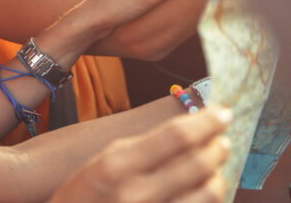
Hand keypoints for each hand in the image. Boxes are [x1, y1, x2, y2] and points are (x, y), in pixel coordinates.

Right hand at [51, 108, 231, 202]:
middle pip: (198, 163)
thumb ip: (144, 146)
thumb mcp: (103, 160)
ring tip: (214, 164)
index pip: (175, 137)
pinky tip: (204, 187)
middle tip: (221, 138)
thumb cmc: (85, 194)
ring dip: (218, 173)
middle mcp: (136, 193)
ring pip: (208, 191)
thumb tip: (189, 130)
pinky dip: (209, 195)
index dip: (206, 122)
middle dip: (218, 146)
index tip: (222, 113)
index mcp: (116, 166)